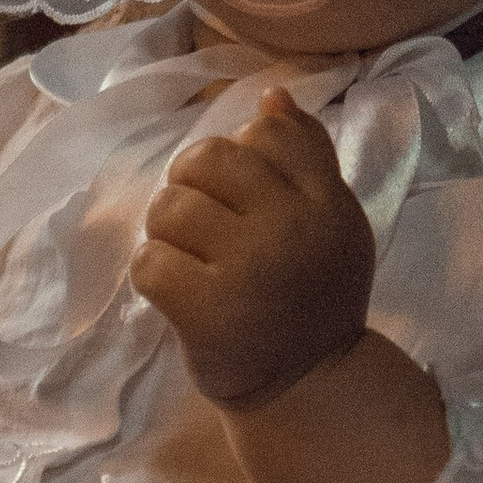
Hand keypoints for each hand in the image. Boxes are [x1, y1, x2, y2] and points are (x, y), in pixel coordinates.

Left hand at [133, 85, 374, 407]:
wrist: (307, 386)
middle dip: (189, 184)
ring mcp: (249, 272)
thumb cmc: (312, 296)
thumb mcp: (332, 222)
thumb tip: (272, 95)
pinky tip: (176, 289)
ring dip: (167, 231)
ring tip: (188, 257)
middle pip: (207, 160)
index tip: (241, 195)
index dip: (238, 155)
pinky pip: (150, 262)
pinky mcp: (207, 314)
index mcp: (326, 202)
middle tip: (200, 224)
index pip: (266, 135)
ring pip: (170, 208)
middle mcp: (292, 230)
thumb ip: (307, 156)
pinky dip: (152, 273)